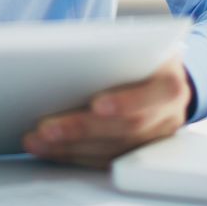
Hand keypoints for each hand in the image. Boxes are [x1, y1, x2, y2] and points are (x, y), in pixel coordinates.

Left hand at [22, 56, 193, 168]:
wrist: (162, 77)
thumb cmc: (142, 55)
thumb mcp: (138, 44)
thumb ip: (116, 47)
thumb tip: (70, 49)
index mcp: (170, 84)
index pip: (154, 95)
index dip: (126, 102)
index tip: (96, 104)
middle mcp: (167, 117)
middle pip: (126, 128)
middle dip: (82, 128)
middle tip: (46, 127)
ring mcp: (152, 140)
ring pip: (111, 151)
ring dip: (68, 148)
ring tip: (36, 140)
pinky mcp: (133, 154)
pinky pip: (102, 161)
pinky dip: (71, 156)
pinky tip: (46, 149)